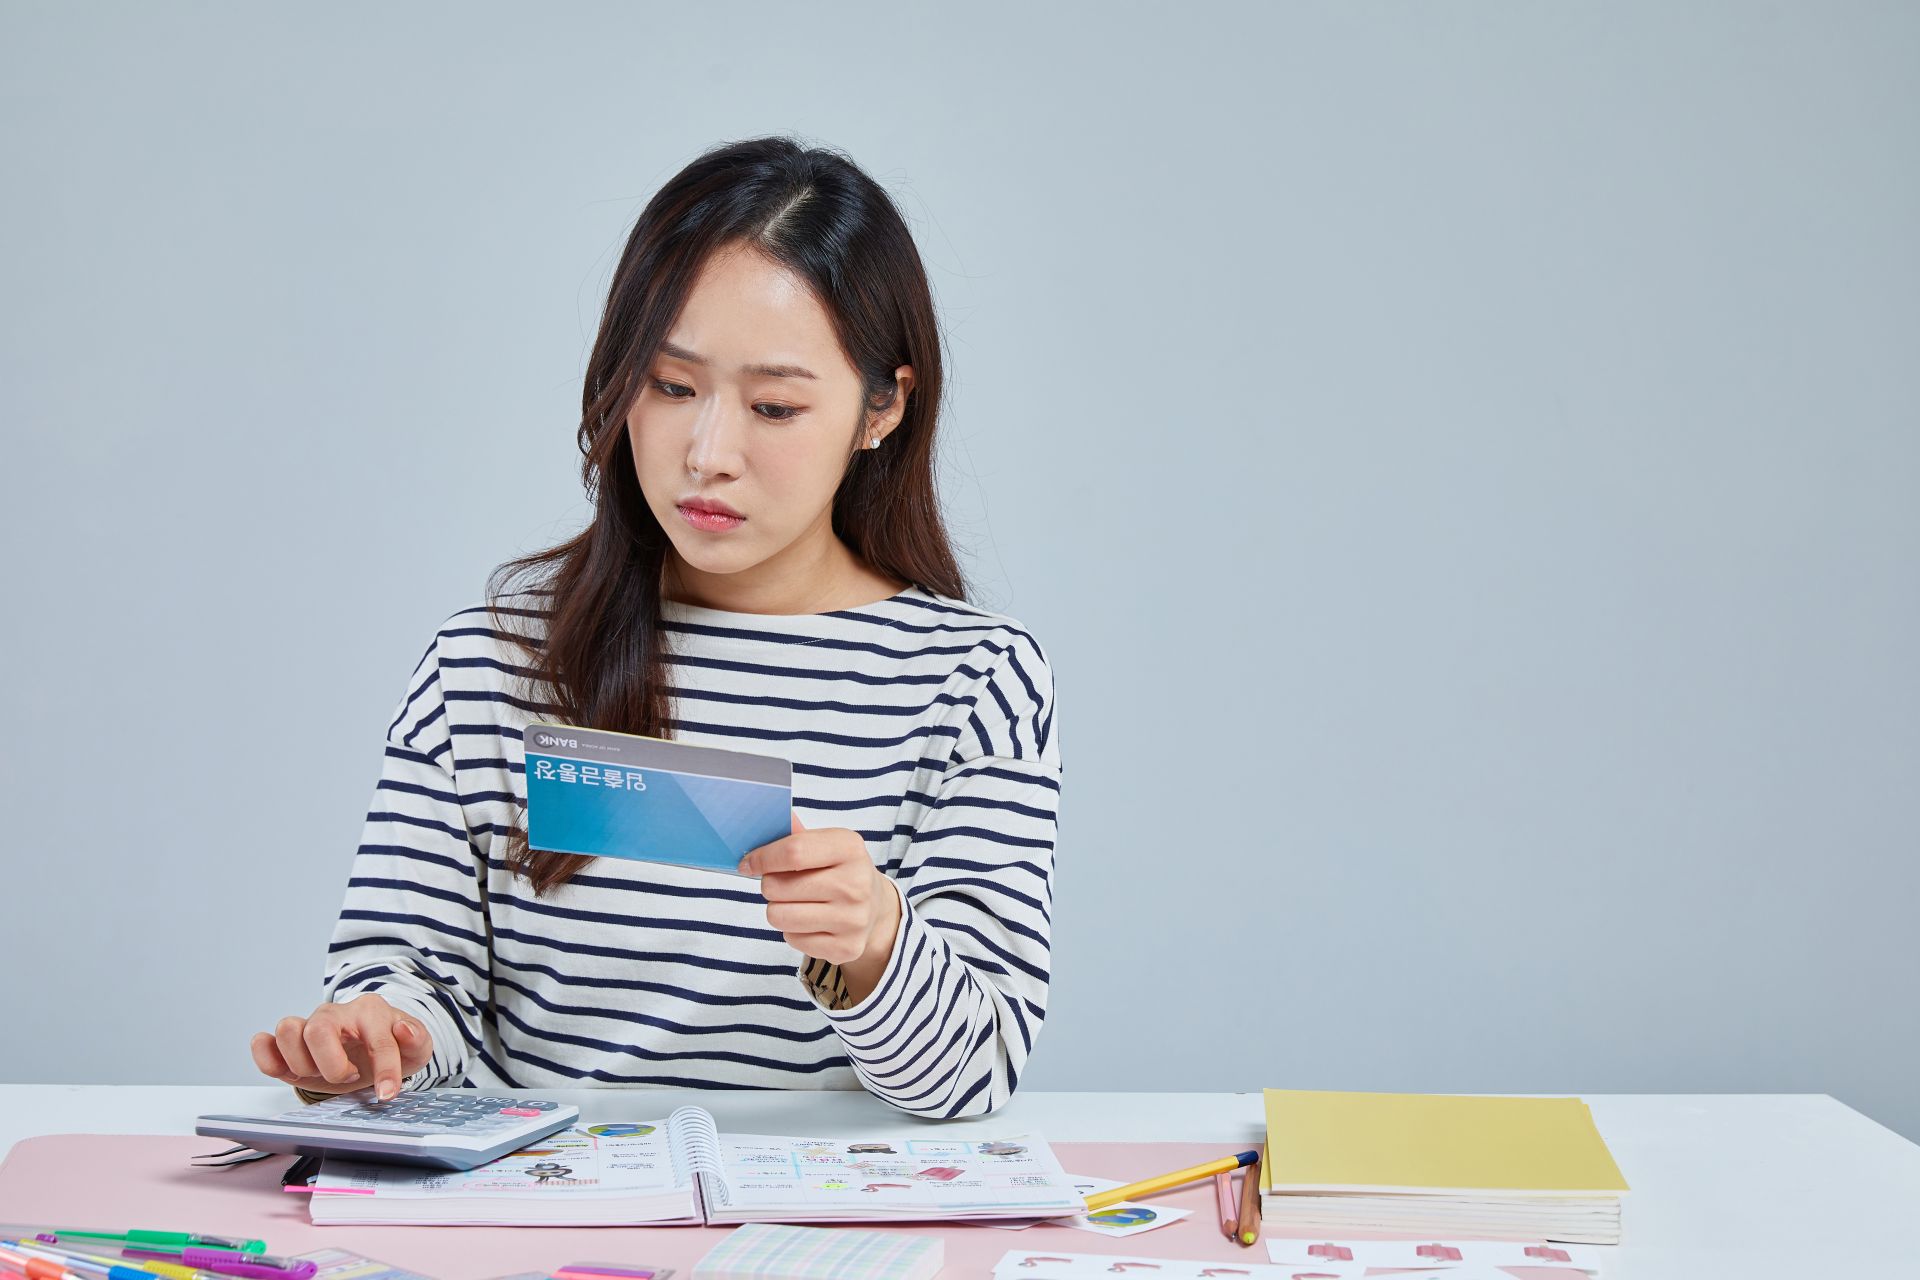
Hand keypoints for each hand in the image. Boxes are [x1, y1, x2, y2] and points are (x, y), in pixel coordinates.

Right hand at [250, 992, 433, 1100]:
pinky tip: (287, 1071)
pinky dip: (267, 1059)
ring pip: (287, 1031)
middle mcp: (335, 1014)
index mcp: (371, 1011)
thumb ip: (418, 1039)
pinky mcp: (287, 1046)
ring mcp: (308, 1026)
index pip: (376, 1038)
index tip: (387, 1094)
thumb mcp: (416, 1047)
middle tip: (347, 1076)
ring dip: (302, 1063)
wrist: (372, 1052)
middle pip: (318, 1029)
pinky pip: (264, 1044)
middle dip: (332, 1065)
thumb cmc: (392, 1047)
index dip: (384, 1069)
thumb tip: (404, 1031)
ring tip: (321, 1073)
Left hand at [740, 812, 901, 999]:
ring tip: (795, 903)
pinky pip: (792, 939)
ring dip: (778, 909)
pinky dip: (793, 930)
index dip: (761, 858)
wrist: (876, 908)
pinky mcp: (847, 947)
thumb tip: (760, 820)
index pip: (793, 851)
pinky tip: (810, 921)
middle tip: (781, 884)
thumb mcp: (825, 844)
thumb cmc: (839, 870)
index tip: (747, 863)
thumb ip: (794, 834)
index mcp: (850, 848)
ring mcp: (853, 919)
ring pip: (779, 916)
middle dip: (769, 885)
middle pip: (778, 887)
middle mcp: (856, 884)